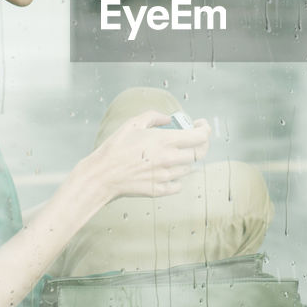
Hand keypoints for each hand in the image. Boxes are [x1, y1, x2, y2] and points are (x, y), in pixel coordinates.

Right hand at [77, 110, 209, 200]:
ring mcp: (166, 177)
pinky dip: (177, 178)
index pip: (200, 137)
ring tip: (173, 155)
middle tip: (192, 140)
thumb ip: (153, 116)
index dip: (205, 129)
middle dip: (199, 144)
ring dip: (185, 160)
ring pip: (189, 169)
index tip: (201, 125)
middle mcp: (170, 159)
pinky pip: (178, 185)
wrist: (102, 175)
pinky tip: (167, 172)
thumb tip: (167, 118)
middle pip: (199, 153)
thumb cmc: (115, 148)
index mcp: (166, 141)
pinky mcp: (160, 190)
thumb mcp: (133, 124)